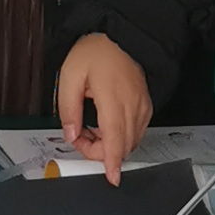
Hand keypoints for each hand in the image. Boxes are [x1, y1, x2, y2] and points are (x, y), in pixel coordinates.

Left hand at [54, 33, 151, 180]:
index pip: (115, 139)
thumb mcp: (69, 75)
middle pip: (122, 146)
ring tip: (89, 127)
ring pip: (130, 141)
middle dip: (100, 152)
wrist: (121, 36)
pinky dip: (120, 137)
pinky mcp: (146, 106)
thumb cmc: (97, 51)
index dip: (112, 162)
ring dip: (109, 145)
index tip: (112, 178)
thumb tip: (71, 134)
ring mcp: (142, 107)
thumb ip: (68, 108)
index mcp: (113, 98)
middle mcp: (132, 105)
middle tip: (79, 135)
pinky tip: (105, 126)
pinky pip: (136, 132)